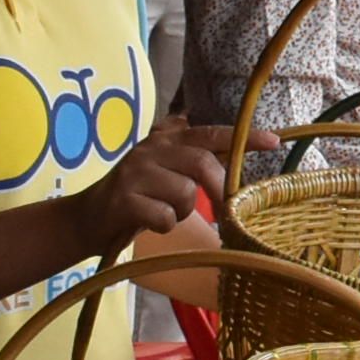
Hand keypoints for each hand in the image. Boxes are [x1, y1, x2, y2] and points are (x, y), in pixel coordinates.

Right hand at [69, 122, 244, 254]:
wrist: (85, 220)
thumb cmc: (136, 200)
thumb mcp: (165, 173)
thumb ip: (194, 162)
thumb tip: (237, 161)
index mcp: (164, 139)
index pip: (209, 133)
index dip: (242, 137)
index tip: (274, 141)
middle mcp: (150, 149)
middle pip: (201, 163)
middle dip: (217, 190)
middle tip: (223, 214)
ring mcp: (134, 172)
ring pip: (184, 193)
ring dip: (182, 212)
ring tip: (164, 213)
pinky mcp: (122, 198)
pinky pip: (163, 216)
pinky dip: (163, 226)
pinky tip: (148, 224)